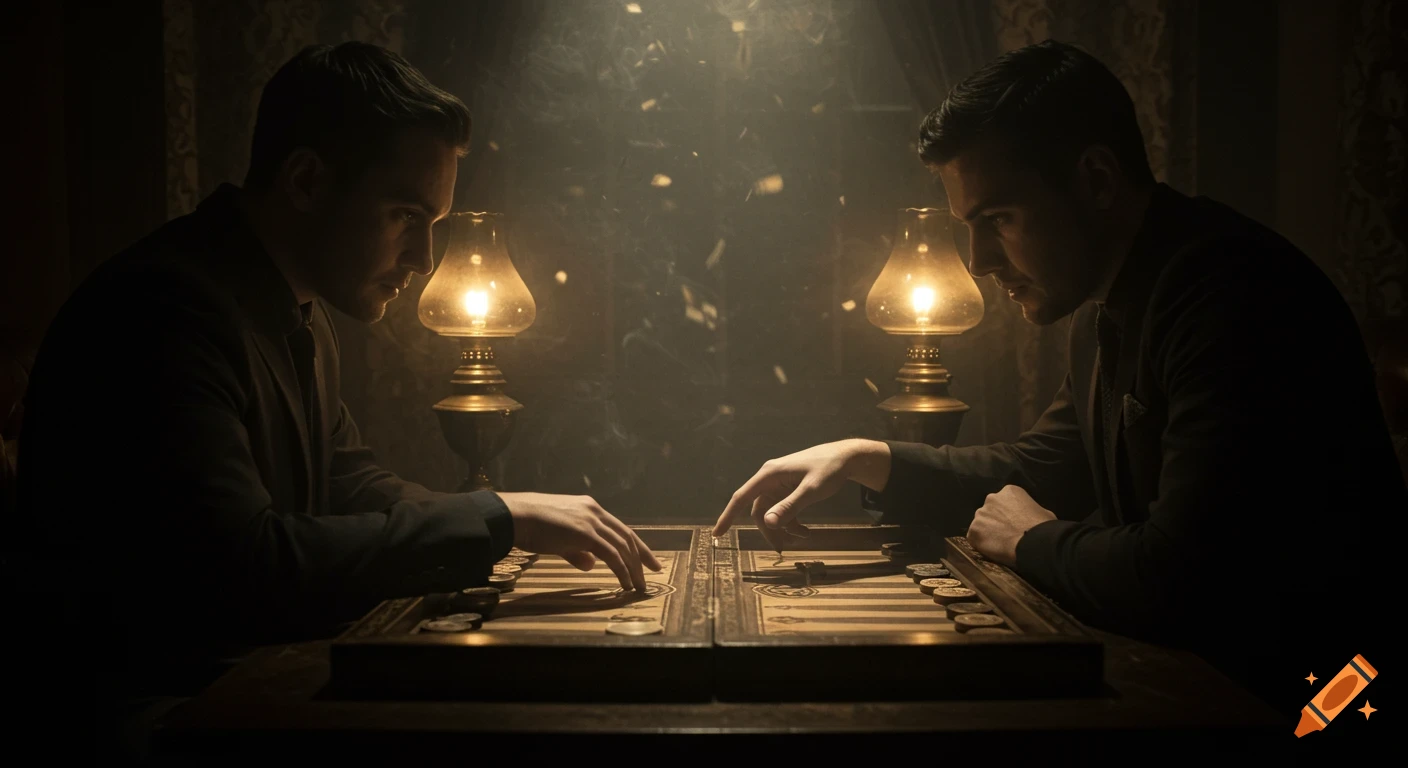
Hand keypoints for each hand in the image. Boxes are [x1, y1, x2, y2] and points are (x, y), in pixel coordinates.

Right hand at [499, 493, 661, 591]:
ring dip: (633, 568)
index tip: (647, 558)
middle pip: (627, 536)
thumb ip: (577, 551)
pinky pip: (611, 555)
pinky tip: (625, 583)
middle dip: (642, 556)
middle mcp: (595, 511)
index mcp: (590, 508)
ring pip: (622, 547)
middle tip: (653, 572)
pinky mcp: (585, 533)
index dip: (636, 544)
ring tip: (639, 585)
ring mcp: (591, 521)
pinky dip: (621, 570)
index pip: (620, 528)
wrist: (515, 516)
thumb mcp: (559, 539)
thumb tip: (591, 565)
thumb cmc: (531, 526)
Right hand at [713, 439, 890, 551]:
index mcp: (769, 475)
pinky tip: (805, 530)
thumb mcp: (811, 491)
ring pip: (771, 512)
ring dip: (783, 527)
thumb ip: (789, 507)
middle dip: (769, 530)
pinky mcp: (788, 488)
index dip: (727, 516)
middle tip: (780, 549)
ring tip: (804, 537)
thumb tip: (768, 523)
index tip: (717, 533)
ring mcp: (778, 483)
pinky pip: (782, 509)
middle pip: (758, 510)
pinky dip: (790, 521)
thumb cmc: (828, 469)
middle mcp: (769, 478)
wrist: (845, 457)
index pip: (741, 497)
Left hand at [966, 485, 1054, 565]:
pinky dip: (981, 544)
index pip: (1005, 502)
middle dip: (996, 521)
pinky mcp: (973, 531)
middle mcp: (991, 499)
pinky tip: (993, 550)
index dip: (1010, 514)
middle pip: (991, 511)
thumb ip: (1030, 510)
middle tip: (1006, 534)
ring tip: (1000, 544)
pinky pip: (975, 537)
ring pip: (981, 524)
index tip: (1015, 524)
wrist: (1034, 543)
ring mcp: (980, 514)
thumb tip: (1030, 517)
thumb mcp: (1043, 512)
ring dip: (988, 532)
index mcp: (1009, 491)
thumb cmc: (1043, 528)